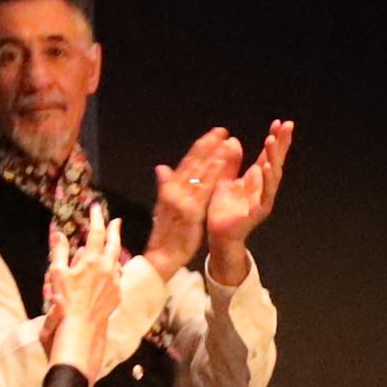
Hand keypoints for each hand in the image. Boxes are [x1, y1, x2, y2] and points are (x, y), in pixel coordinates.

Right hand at [41, 222, 155, 379]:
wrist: (81, 326)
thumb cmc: (65, 300)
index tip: (96, 208)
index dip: (97, 218)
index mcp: (93, 259)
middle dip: (114, 230)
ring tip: (110, 246)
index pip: (97, 232)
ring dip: (114, 250)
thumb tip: (59, 234)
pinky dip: (113, 268)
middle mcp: (108, 267)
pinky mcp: (117, 294)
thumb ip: (60, 251)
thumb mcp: (57, 273)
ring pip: (117, 260)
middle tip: (115, 221)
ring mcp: (115, 281)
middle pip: (114, 243)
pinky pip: (117, 276)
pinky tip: (109, 271)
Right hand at [143, 131, 234, 270]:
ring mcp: (182, 200)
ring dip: (213, 156)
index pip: (187, 163)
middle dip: (208, 146)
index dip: (200, 148)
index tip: (212, 135)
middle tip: (222, 131)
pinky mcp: (190, 211)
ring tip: (225, 142)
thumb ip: (165, 185)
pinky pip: (204, 190)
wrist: (162, 256)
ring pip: (200, 173)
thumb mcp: (163, 206)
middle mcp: (175, 190)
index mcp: (170, 188)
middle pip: (193, 164)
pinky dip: (212, 175)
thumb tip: (161, 167)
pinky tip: (221, 164)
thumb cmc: (166, 233)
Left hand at [204, 120, 294, 273]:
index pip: (268, 155)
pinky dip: (266, 182)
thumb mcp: (224, 179)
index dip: (275, 140)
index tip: (280, 122)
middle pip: (275, 162)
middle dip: (280, 144)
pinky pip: (263, 196)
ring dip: (273, 159)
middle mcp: (263, 187)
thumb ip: (230, 162)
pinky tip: (266, 169)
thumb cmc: (222, 208)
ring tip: (272, 142)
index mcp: (256, 179)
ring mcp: (262, 200)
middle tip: (285, 126)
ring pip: (272, 177)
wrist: (218, 234)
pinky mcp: (256, 212)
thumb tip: (233, 140)